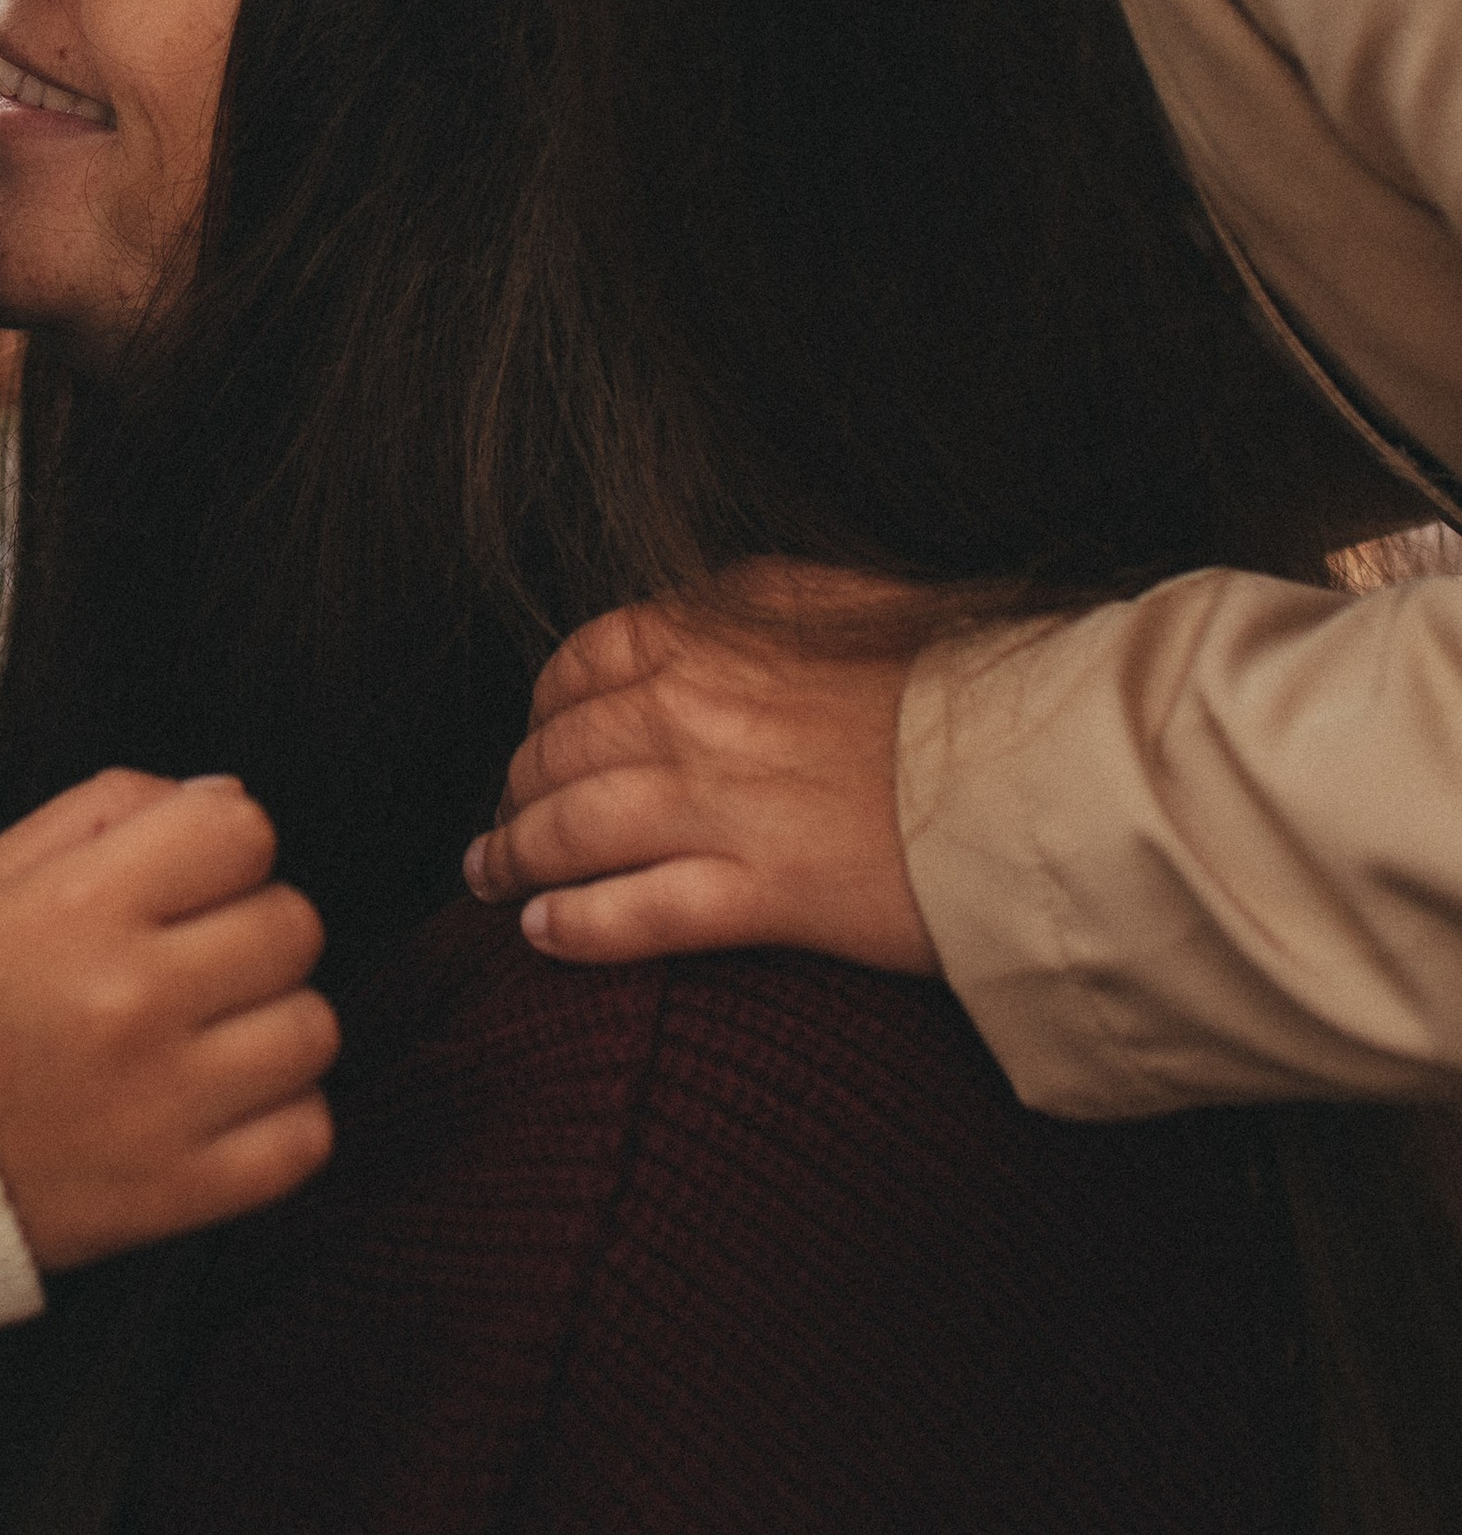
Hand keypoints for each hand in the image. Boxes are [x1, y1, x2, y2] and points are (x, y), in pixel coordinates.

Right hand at [0, 769, 334, 1268]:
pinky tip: (224, 1101)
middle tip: (198, 958)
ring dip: (275, 1023)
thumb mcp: (1, 868)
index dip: (225, 847)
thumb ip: (116, 805)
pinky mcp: (181, 1193)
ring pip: (313, 1029)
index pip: (243, 832)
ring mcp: (163, 1105)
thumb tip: (227, 796)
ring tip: (214, 1033)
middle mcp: (130, 1000)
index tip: (194, 878)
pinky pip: (308, 1137)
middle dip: (255, 928)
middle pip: (294, 925)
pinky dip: (282, 1117)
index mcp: (82, 906)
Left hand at [464, 564, 939, 974]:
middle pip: (560, 750)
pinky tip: (543, 934)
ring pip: (573, 829)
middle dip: (517, 788)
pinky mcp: (762, 893)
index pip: (583, 664)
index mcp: (716, 634)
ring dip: (516, 856)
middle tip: (502, 820)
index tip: (540, 738)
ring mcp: (722, 804)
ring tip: (492, 878)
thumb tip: (702, 614)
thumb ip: (759, 607)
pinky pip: (634, 912)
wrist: (1041, 763)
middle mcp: (698, 710)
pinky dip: (576, 925)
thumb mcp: (847, 601)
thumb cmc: (956, 683)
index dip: (546, 708)